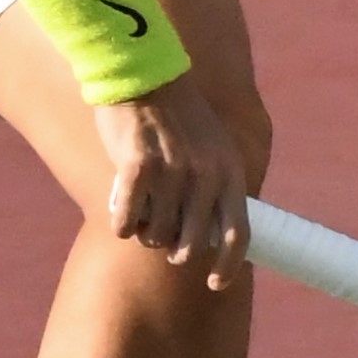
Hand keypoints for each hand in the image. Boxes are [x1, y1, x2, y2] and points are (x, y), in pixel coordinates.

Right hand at [91, 71, 251, 289]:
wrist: (142, 74)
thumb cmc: (175, 116)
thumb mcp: (212, 147)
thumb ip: (215, 187)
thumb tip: (209, 239)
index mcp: (230, 171)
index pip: (238, 235)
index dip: (228, 267)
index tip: (213, 283)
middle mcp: (206, 175)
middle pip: (191, 246)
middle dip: (173, 249)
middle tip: (160, 234)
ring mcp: (173, 173)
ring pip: (156, 237)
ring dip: (144, 232)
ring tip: (140, 209)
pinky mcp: (138, 168)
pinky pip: (127, 222)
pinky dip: (121, 223)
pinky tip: (119, 213)